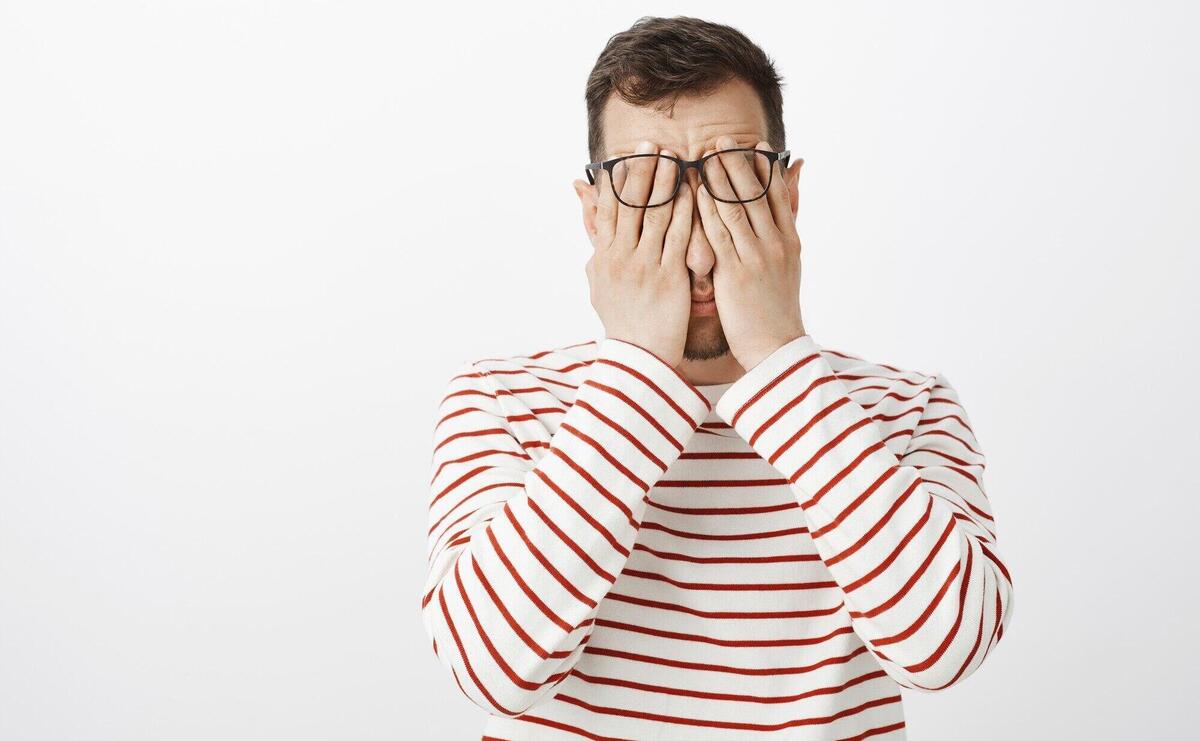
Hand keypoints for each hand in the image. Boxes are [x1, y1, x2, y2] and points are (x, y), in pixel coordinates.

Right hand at [584, 140, 693, 367]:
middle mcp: (620, 257)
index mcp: (604, 256)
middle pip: (630, 204)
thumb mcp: (598, 279)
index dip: (619, 180)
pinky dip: (686, 212)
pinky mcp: (668, 278)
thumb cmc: (622, 319)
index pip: (609, 208)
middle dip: (642, 171)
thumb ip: (595, 240)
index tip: (627, 155)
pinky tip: (695, 192)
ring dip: (665, 183)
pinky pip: (678, 237)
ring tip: (675, 158)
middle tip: (653, 145)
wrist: (638, 357)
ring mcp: (644, 266)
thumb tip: (583, 204)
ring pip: (654, 215)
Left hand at [697, 135, 806, 370]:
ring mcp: (756, 256)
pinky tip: (694, 193)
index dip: (763, 168)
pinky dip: (706, 210)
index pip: (777, 194)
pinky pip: (718, 234)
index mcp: (790, 240)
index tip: (753, 144)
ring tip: (706, 156)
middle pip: (756, 194)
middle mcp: (776, 243)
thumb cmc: (776, 307)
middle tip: (722, 140)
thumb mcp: (789, 264)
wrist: (776, 346)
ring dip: (719, 179)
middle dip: (738, 164)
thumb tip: (794, 203)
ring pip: (737, 208)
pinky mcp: (735, 272)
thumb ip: (786, 229)